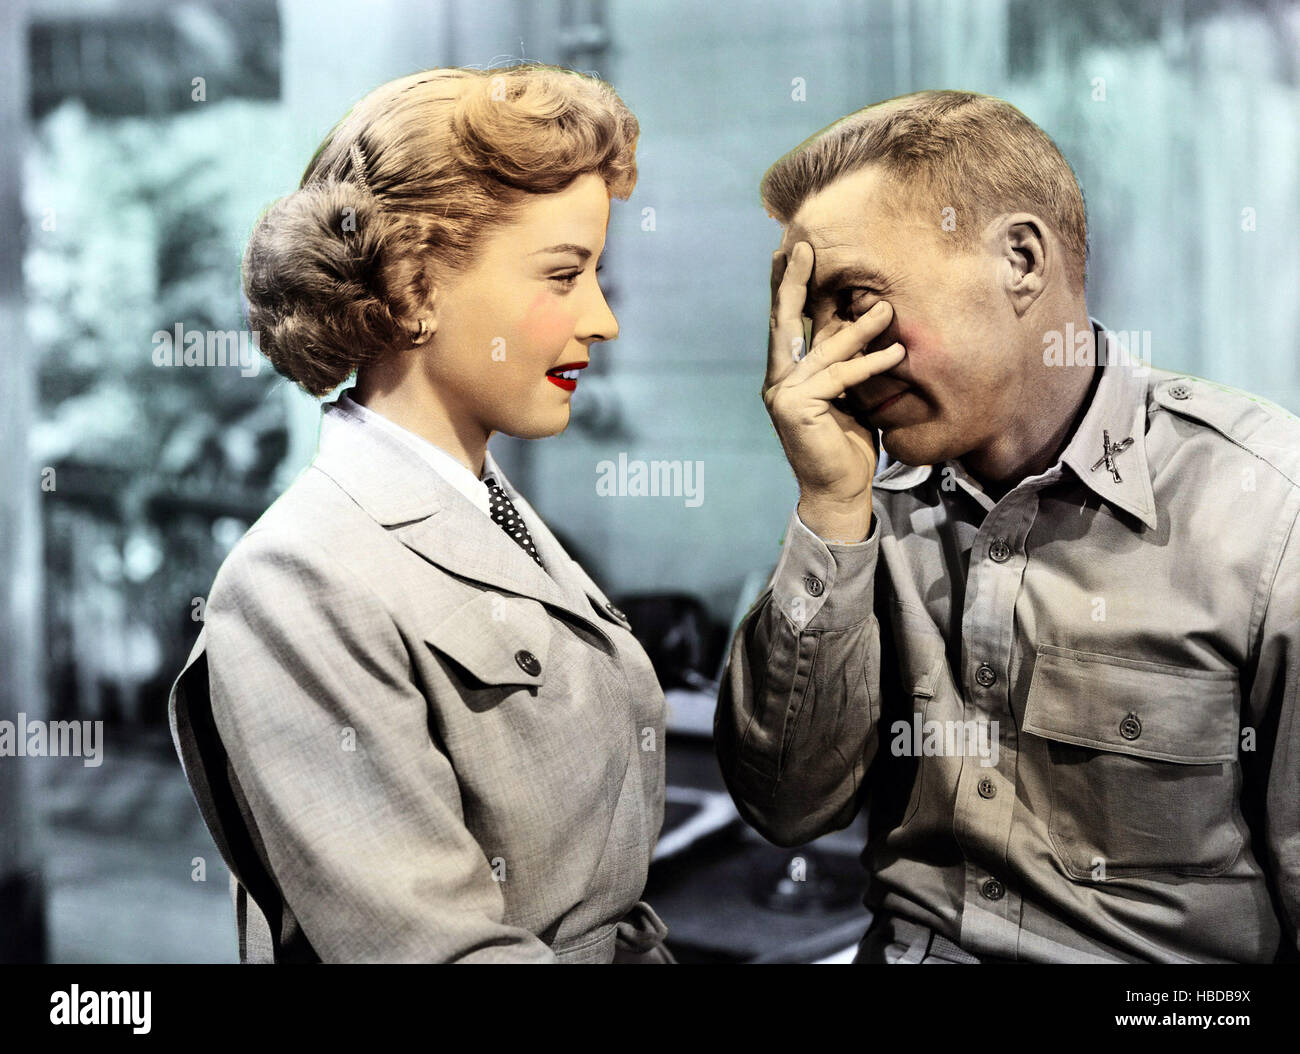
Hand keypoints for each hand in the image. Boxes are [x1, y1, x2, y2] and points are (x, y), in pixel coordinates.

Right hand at [763, 241, 904, 540]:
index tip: (797, 252)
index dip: (791, 287)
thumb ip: (841, 359)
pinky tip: (896, 354)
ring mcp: (782, 394)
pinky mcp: (796, 408)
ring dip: (859, 327)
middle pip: (786, 322)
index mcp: (787, 374)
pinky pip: (839, 376)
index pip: (788, 322)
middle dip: (795, 282)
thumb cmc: (846, 443)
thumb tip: (857, 315)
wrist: (839, 490)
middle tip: (804, 247)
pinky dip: (869, 364)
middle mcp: (778, 380)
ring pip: (825, 350)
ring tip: (888, 310)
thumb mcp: (845, 392)